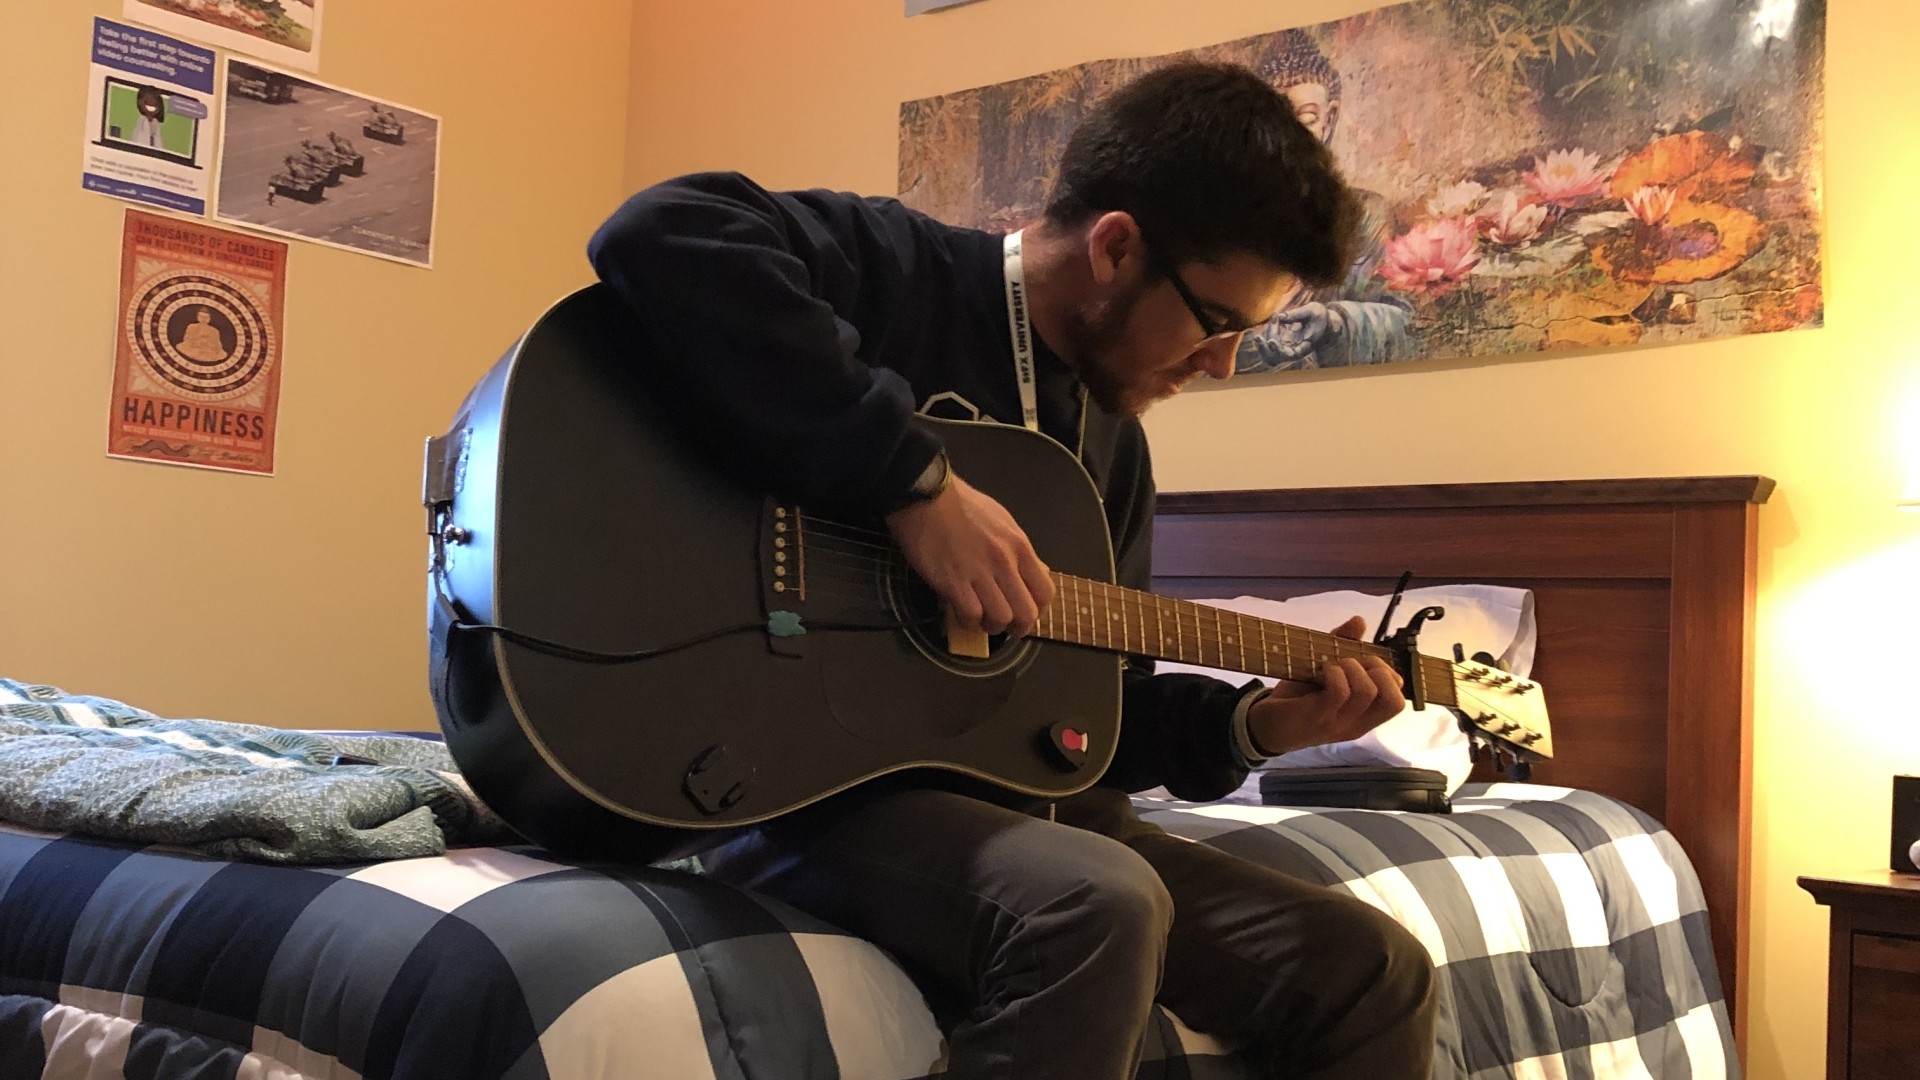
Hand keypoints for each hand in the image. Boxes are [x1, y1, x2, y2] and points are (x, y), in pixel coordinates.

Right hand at [885, 475, 1053, 637]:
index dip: (1037, 609)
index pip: (1045, 592)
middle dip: (1017, 627)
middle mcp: (1005, 563)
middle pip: (1026, 613)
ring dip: (991, 625)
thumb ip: (1014, 549)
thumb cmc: (961, 506)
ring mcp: (980, 574)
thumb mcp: (1001, 521)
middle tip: (1004, 624)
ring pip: (1001, 618)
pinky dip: (968, 620)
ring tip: (980, 618)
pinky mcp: (954, 583)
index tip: (1024, 612)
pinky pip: (972, 615)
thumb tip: (1023, 571)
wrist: (926, 497)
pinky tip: (961, 611)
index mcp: (1019, 546)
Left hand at [1246, 615, 1405, 756]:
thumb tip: (1360, 620)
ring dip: (1351, 667)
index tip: (1365, 663)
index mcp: (1363, 718)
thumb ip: (1344, 645)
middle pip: (1394, 700)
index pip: (1398, 703)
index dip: (1390, 676)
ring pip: (1366, 691)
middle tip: (1352, 663)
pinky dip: (1333, 673)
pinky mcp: (1315, 717)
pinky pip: (1339, 691)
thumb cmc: (1298, 698)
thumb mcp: (1325, 671)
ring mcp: (1336, 723)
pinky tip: (1320, 672)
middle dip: (1378, 670)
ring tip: (1332, 666)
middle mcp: (1356, 724)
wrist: (1261, 725)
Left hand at [1268, 302, 1338, 358]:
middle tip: (1258, 337)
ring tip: (1275, 319)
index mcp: (1305, 347)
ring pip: (1268, 352)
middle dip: (1264, 349)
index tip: (1272, 341)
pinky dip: (1266, 333)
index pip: (1291, 355)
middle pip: (1275, 358)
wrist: (1321, 319)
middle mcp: (1294, 351)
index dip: (1279, 351)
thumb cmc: (1319, 315)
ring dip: (1264, 339)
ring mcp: (1286, 348)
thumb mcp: (1312, 310)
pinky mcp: (1281, 343)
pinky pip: (1268, 343)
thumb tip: (1280, 316)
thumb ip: (1297, 314)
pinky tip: (1274, 321)